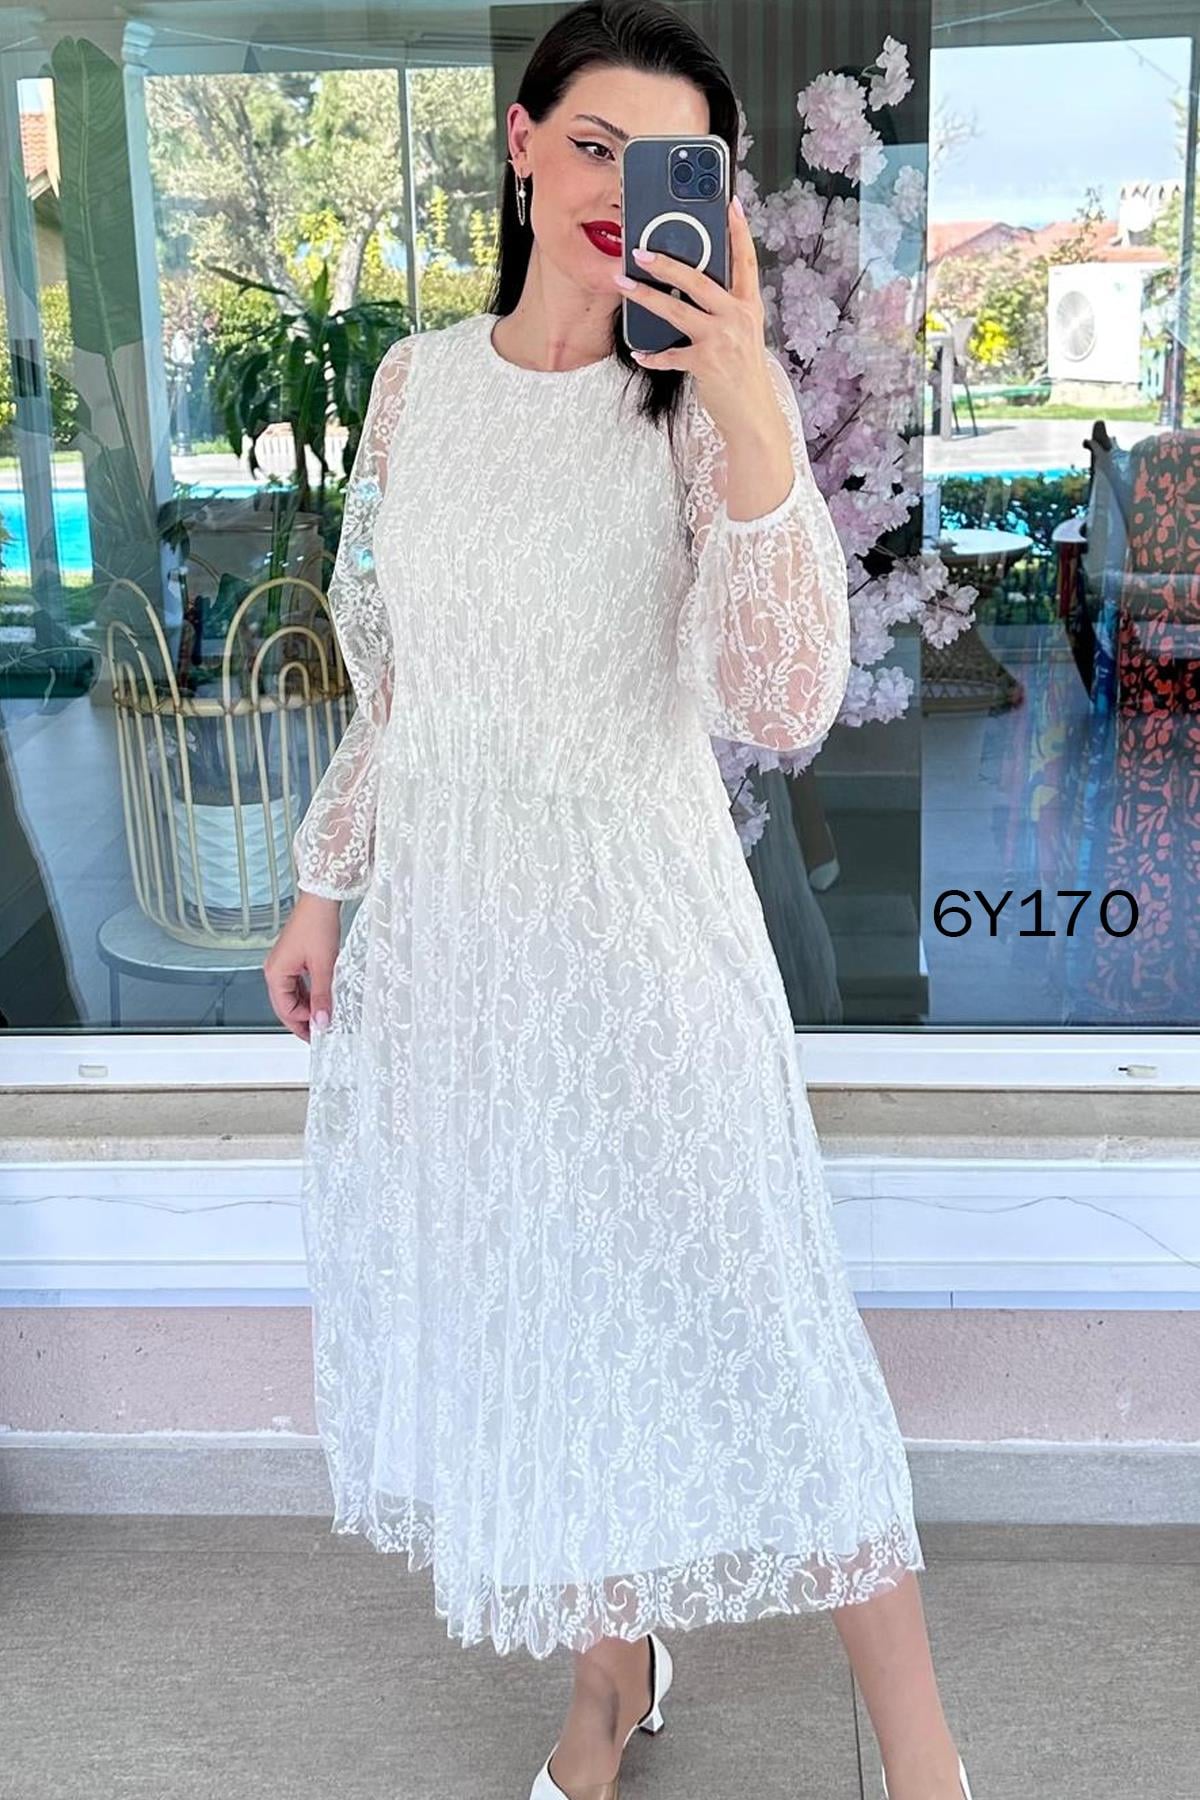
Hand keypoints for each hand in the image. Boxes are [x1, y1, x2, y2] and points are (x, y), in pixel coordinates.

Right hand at [263, 892, 340, 1041]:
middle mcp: (275, 969)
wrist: (321, 900)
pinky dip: (307, 995)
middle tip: (318, 1033)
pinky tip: (320, 1000)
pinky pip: (297, 984)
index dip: (303, 1022)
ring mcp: (283, 964)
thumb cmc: (317, 925)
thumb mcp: (323, 966)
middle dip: (301, 1020)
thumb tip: (321, 1020)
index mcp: (276, 973)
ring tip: (321, 1019)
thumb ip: (322, 996)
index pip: (285, 1009)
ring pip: (291, 995)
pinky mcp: (293, 958)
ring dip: (305, 1008)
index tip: (321, 1030)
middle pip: (285, 1005)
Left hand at [615, 194, 776, 442]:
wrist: (753, 415)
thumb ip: (725, 308)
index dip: (739, 230)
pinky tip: (639, 352)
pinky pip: (670, 354)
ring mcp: (721, 339)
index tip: (730, 203)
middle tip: (639, 250)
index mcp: (749, 306)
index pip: (746, 260)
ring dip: (645, 296)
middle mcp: (737, 317)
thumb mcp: (744, 333)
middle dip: (666, 262)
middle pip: (699, 279)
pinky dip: (653, 354)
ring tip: (623, 284)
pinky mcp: (705, 363)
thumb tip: (693, 287)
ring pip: (676, 309)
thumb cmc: (744, 373)